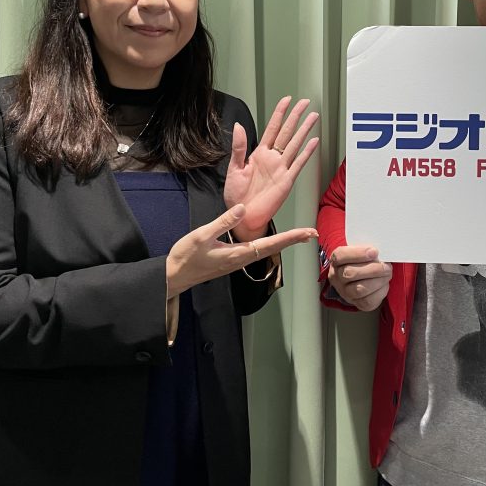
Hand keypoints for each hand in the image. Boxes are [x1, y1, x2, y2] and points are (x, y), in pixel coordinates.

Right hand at [166, 204, 316, 296]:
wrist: (174, 276)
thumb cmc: (186, 256)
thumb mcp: (203, 235)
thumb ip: (224, 221)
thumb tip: (243, 209)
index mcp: (238, 253)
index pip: (271, 243)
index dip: (291, 237)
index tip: (307, 233)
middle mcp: (242, 259)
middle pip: (273, 249)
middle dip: (293, 240)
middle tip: (312, 234)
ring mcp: (237, 262)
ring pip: (266, 251)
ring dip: (283, 243)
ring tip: (298, 236)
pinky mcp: (232, 261)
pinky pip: (257, 252)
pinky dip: (270, 245)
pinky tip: (272, 242)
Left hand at [224, 96, 318, 241]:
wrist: (243, 217)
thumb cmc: (237, 196)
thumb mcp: (234, 169)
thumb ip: (239, 148)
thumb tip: (238, 126)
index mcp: (258, 154)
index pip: (271, 128)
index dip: (279, 114)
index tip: (286, 101)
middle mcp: (272, 158)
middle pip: (286, 132)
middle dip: (295, 116)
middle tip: (304, 103)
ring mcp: (281, 168)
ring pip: (295, 144)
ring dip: (304, 130)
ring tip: (313, 117)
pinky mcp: (286, 181)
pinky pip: (298, 163)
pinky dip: (306, 152)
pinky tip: (313, 142)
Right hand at [327, 245, 392, 310]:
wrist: (361, 277)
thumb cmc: (362, 261)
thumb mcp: (361, 251)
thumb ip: (367, 249)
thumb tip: (382, 250)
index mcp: (336, 261)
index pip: (340, 256)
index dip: (358, 253)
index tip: (374, 251)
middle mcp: (337, 277)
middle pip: (350, 273)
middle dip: (373, 269)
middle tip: (386, 266)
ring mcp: (345, 292)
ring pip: (359, 289)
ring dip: (378, 280)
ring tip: (387, 274)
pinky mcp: (357, 303)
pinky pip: (368, 301)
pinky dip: (380, 292)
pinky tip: (384, 284)